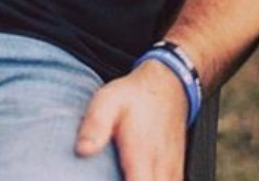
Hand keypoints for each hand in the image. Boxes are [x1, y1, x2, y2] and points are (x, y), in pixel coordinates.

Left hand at [75, 59, 188, 180]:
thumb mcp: (108, 100)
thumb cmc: (134, 96)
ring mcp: (172, 177)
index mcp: (142, 159)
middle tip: (109, 178)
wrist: (168, 87)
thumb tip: (82, 151)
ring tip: (119, 176)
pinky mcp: (176, 177)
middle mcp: (162, 173)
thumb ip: (95, 125)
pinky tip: (133, 177)